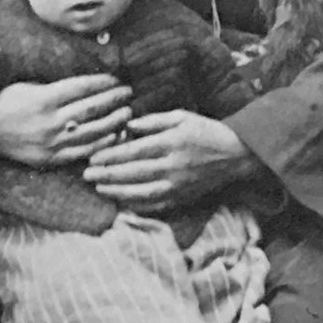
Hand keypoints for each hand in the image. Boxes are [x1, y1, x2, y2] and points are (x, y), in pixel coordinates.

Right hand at [0, 74, 134, 166]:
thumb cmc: (5, 102)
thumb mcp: (27, 85)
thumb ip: (55, 86)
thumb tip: (88, 81)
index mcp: (43, 99)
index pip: (83, 88)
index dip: (104, 83)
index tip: (117, 79)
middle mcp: (49, 122)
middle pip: (92, 108)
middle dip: (114, 99)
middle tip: (129, 93)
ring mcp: (51, 142)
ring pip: (92, 131)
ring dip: (114, 121)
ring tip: (128, 112)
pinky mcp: (51, 158)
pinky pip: (83, 152)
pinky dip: (102, 144)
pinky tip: (115, 135)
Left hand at [84, 109, 255, 210]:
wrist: (235, 154)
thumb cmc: (205, 131)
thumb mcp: (181, 116)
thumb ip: (152, 121)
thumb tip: (127, 126)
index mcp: (171, 143)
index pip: (133, 151)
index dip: (111, 156)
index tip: (93, 157)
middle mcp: (173, 166)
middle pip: (133, 173)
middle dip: (107, 174)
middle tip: (87, 175)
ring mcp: (178, 185)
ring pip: (141, 192)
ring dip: (117, 191)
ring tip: (99, 187)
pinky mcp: (182, 198)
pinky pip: (155, 206)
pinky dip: (136, 205)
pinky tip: (121, 201)